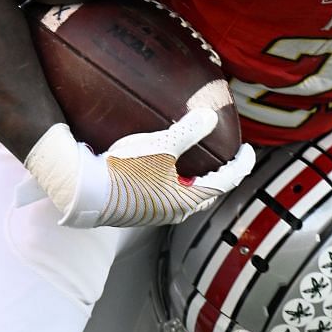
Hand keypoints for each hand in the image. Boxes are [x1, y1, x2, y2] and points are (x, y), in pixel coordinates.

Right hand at [23, 106, 255, 228]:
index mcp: (188, 198)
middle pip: (207, 193)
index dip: (241, 164)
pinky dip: (175, 184)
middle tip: (226, 160)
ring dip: (195, 182)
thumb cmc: (125, 169)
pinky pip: (166, 197)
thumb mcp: (161, 145)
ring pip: (185, 198)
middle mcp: (175, 211)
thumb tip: (210, 117)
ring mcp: (156, 213)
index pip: (226, 181)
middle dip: (220, 177)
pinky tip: (163, 171)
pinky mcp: (138, 211)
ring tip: (196, 165)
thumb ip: (189, 131)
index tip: (248, 151)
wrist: (84, 191)